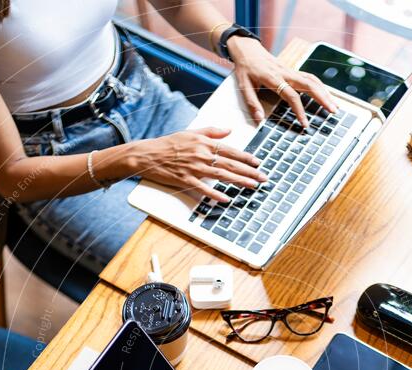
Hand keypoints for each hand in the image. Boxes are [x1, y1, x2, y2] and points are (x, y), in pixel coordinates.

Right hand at [129, 126, 266, 202]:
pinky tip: (226, 198)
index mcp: (204, 143)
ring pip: (221, 175)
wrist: (148, 154)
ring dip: (239, 181)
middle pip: (230, 164)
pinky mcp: (185, 180)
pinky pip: (203, 189)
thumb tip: (229, 130)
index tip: (258, 163)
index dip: (246, 157)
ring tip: (252, 186)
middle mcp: (202, 155)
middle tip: (263, 178)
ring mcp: (194, 168)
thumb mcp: (191, 132)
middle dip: (249, 171)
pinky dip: (215, 194)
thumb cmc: (170, 143)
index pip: (230, 151)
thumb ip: (212, 131)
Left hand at [227, 37, 337, 126]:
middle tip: (333, 111)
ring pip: (312, 80)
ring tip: (334, 105)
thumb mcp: (244, 86)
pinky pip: (309, 77)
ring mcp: (290, 71)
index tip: (305, 124)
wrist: (247, 49)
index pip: (291, 96)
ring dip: (325, 92)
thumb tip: (260, 120)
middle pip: (309, 84)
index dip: (299, 111)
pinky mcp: (292, 70)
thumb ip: (252, 103)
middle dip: (323, 98)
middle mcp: (285, 73)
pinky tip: (325, 95)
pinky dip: (320, 86)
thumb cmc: (245, 68)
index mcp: (274, 78)